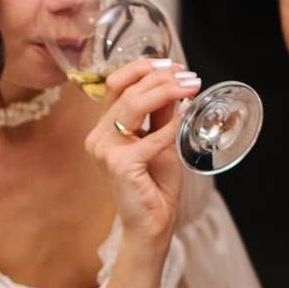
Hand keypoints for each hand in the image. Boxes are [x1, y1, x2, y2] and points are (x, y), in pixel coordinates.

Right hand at [85, 57, 196, 248]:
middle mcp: (98, 137)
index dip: (142, 68)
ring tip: (190, 87)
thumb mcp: (160, 140)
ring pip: (134, 106)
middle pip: (127, 91)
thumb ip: (161, 114)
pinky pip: (151, 137)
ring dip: (166, 92)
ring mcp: (105, 150)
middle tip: (189, 76)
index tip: (172, 64)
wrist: (152, 223)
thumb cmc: (155, 185)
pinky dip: (172, 125)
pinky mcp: (120, 164)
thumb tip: (174, 82)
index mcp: (103, 128)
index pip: (115, 84)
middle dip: (162, 78)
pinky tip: (187, 114)